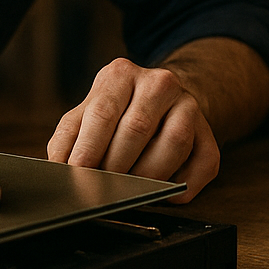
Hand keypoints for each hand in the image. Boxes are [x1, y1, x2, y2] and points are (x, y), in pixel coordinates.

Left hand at [47, 58, 218, 203]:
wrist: (162, 99)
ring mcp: (189, 105)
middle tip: (101, 189)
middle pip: (137, 128)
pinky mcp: (209, 132)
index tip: (78, 175)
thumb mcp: (86, 115)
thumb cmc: (116, 114)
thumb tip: (59, 170)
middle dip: (116, 167)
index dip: (88, 149)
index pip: (103, 113)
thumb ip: (69, 139)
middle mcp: (159, 83)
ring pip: (174, 143)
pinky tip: (166, 193)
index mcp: (121, 74)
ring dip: (149, 176)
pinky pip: (203, 162)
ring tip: (131, 191)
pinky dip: (184, 186)